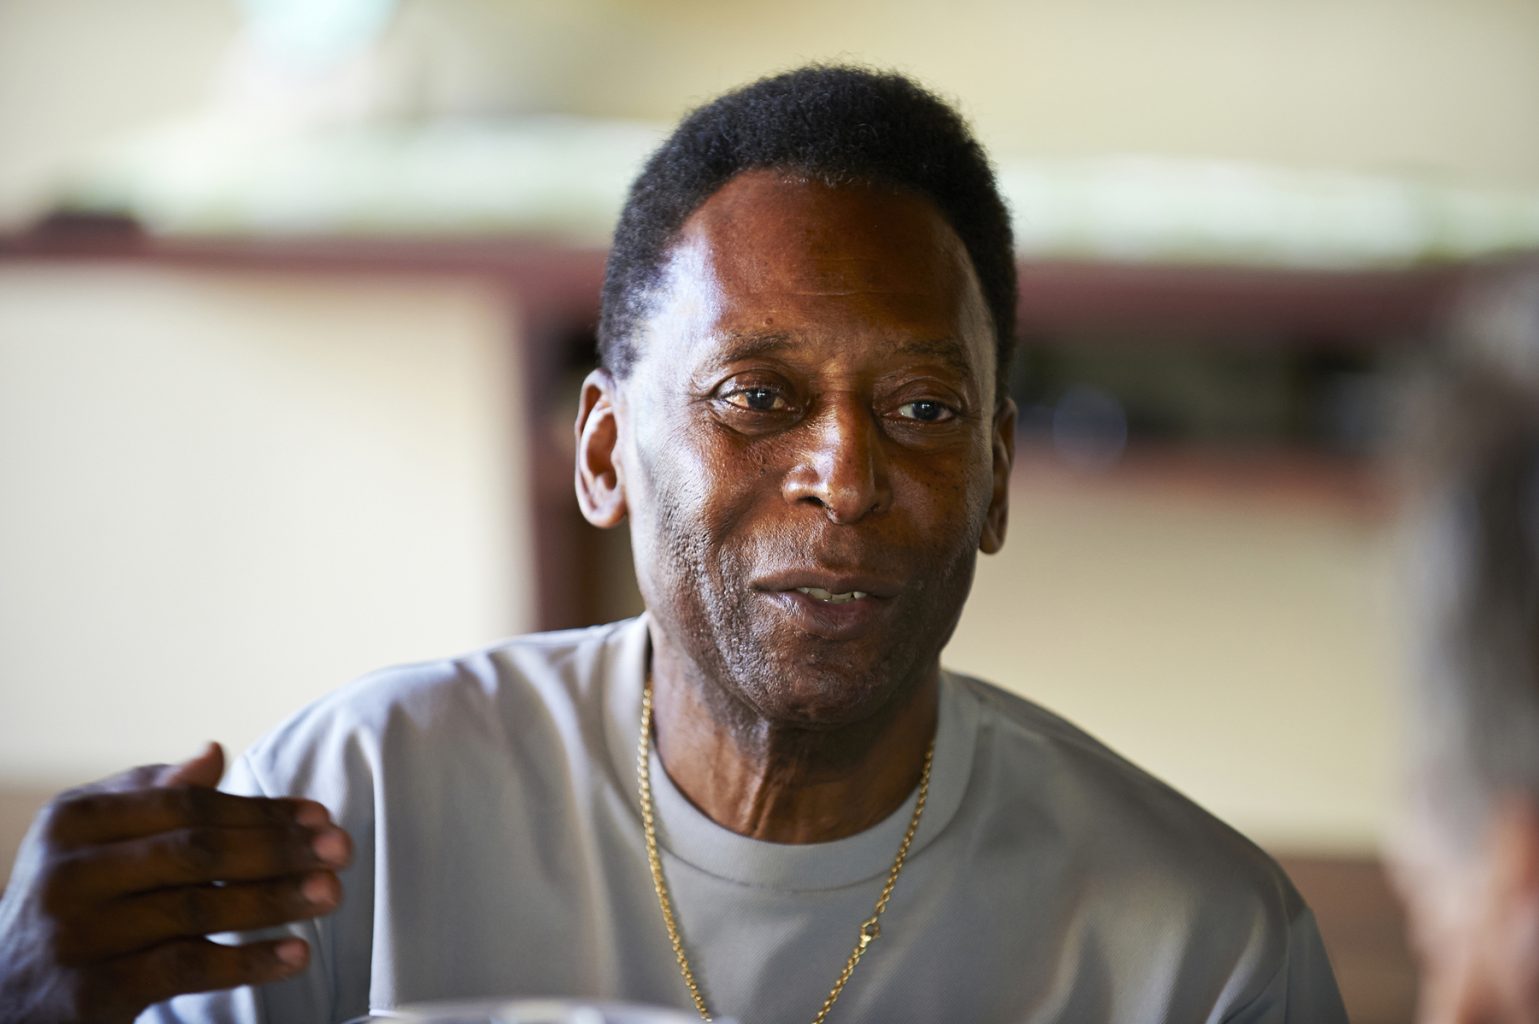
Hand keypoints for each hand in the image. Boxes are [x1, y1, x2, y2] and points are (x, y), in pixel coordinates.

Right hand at [0, 743, 351, 1023]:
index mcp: (75, 820)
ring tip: (330, 893)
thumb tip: (213, 751)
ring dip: (275, 900)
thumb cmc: (72, 901)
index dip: (259, 809)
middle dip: (278, 849)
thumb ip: (153, 795)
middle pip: (197, 851)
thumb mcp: (94, 839)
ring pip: (198, 908)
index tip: (318, 815)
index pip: (186, 805)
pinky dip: (248, 960)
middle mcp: (69, 872)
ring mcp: (78, 933)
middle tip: (339, 850)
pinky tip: (296, 952)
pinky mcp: (93, 991)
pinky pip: (186, 968)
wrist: (5, 996)